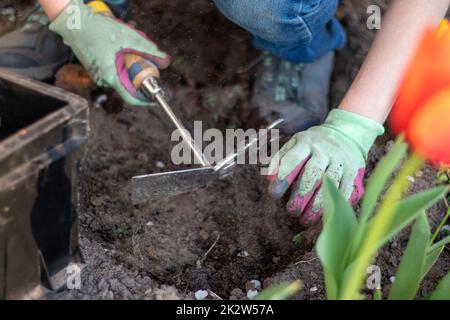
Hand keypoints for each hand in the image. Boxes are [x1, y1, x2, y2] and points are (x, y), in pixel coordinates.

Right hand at [49, 0, 169, 105]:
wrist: (73, 21)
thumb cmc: (96, 28)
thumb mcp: (128, 37)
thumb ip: (148, 50)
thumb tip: (165, 61)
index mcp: (111, 76)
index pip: (132, 98)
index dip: (146, 100)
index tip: (156, 98)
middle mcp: (104, 79)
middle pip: (130, 82)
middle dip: (141, 69)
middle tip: (146, 55)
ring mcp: (100, 74)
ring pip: (124, 73)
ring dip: (132, 60)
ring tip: (131, 41)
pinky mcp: (98, 67)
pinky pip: (116, 67)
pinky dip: (123, 57)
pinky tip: (122, 42)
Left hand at [268, 109, 384, 225]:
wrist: (346, 133)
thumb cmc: (313, 144)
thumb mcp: (295, 144)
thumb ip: (281, 160)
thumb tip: (270, 179)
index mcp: (307, 143)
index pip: (294, 159)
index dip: (284, 176)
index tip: (274, 193)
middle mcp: (325, 151)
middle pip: (313, 173)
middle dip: (301, 194)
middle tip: (291, 210)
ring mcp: (341, 161)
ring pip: (331, 184)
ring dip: (318, 204)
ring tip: (306, 219)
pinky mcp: (354, 172)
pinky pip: (347, 190)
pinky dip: (336, 204)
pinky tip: (326, 215)